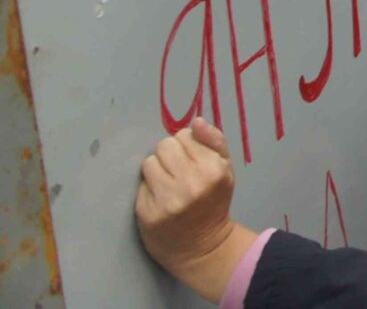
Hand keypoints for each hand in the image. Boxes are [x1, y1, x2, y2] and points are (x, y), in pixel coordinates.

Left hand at [135, 117, 259, 301]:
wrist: (201, 246)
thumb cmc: (214, 201)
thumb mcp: (225, 169)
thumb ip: (214, 141)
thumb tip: (195, 121)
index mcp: (212, 169)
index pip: (183, 136)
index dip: (185, 146)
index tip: (190, 160)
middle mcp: (189, 183)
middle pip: (163, 146)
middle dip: (168, 155)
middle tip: (176, 172)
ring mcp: (166, 199)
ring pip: (148, 163)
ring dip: (156, 171)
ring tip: (166, 185)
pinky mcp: (146, 212)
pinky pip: (140, 186)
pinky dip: (148, 190)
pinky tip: (159, 200)